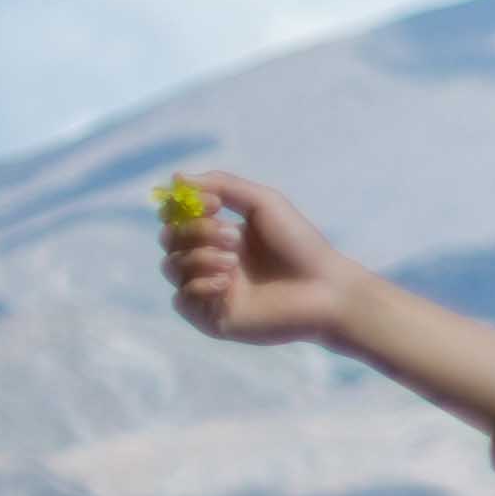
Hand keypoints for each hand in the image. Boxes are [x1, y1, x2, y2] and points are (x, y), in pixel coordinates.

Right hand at [159, 171, 365, 349]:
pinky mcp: (213, 318)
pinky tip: (225, 283)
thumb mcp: (263, 203)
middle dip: (193, 232)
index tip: (213, 204)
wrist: (325, 287)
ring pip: (171, 267)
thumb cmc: (299, 243)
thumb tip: (177, 177)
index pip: (177, 218)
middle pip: (169, 240)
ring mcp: (210, 290)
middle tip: (231, 236)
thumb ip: (223, 185)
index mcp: (219, 236)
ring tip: (233, 260)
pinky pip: (181, 299)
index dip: (182, 208)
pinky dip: (197, 286)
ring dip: (198, 257)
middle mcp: (210, 261)